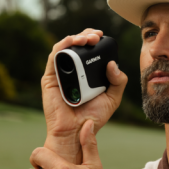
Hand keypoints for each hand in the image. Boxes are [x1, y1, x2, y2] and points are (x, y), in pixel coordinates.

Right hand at [41, 29, 127, 163]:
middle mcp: (73, 72)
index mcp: (86, 75)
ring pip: (64, 48)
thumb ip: (118, 81)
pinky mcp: (50, 78)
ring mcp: (61, 74)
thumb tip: (112, 63)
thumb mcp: (112, 98)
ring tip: (87, 38)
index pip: (88, 51)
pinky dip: (63, 46)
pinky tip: (73, 42)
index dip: (94, 41)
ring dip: (75, 38)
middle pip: (76, 46)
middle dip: (86, 36)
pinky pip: (54, 57)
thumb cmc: (93, 118)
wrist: (77, 133)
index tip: (101, 37)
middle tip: (95, 36)